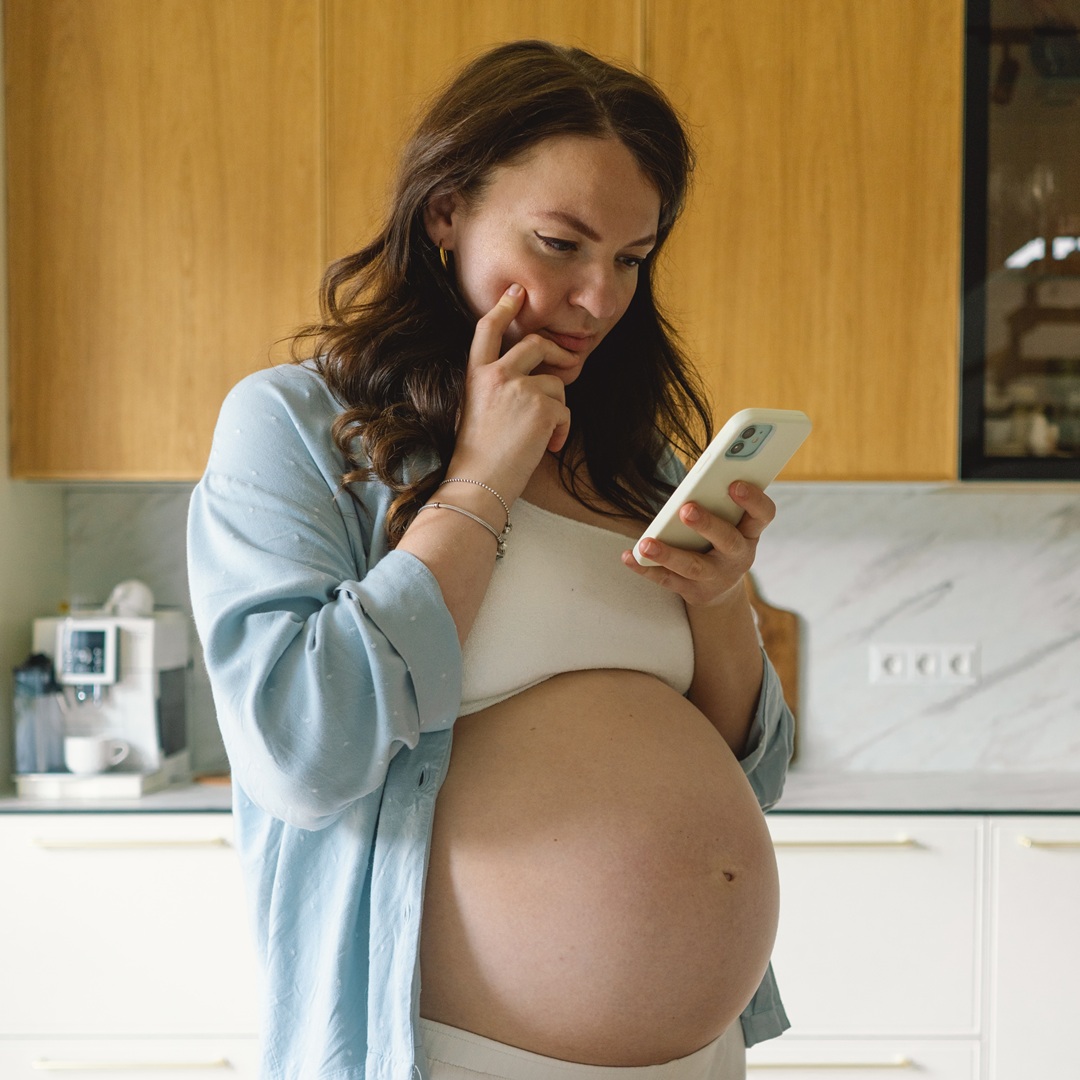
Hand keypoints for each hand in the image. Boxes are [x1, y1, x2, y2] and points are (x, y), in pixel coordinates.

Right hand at [449, 284, 574, 497]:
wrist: (478, 483)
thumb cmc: (478, 456)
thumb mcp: (478, 409)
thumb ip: (499, 386)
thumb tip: (538, 377)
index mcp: (474, 374)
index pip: (487, 329)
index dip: (504, 307)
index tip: (517, 292)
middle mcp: (495, 374)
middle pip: (535, 344)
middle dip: (557, 351)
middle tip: (569, 364)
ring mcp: (518, 388)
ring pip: (556, 384)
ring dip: (558, 409)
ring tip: (542, 436)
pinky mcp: (541, 407)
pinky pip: (565, 410)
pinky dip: (561, 431)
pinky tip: (547, 447)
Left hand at [620, 481, 775, 606]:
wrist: (720, 590)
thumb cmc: (721, 541)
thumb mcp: (730, 523)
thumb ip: (719, 503)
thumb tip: (695, 479)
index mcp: (749, 533)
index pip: (763, 515)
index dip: (753, 500)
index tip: (734, 484)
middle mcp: (738, 556)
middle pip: (727, 541)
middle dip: (707, 525)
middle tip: (686, 509)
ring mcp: (716, 577)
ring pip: (692, 566)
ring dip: (668, 554)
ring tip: (646, 544)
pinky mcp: (693, 592)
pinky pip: (666, 580)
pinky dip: (645, 568)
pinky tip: (629, 556)